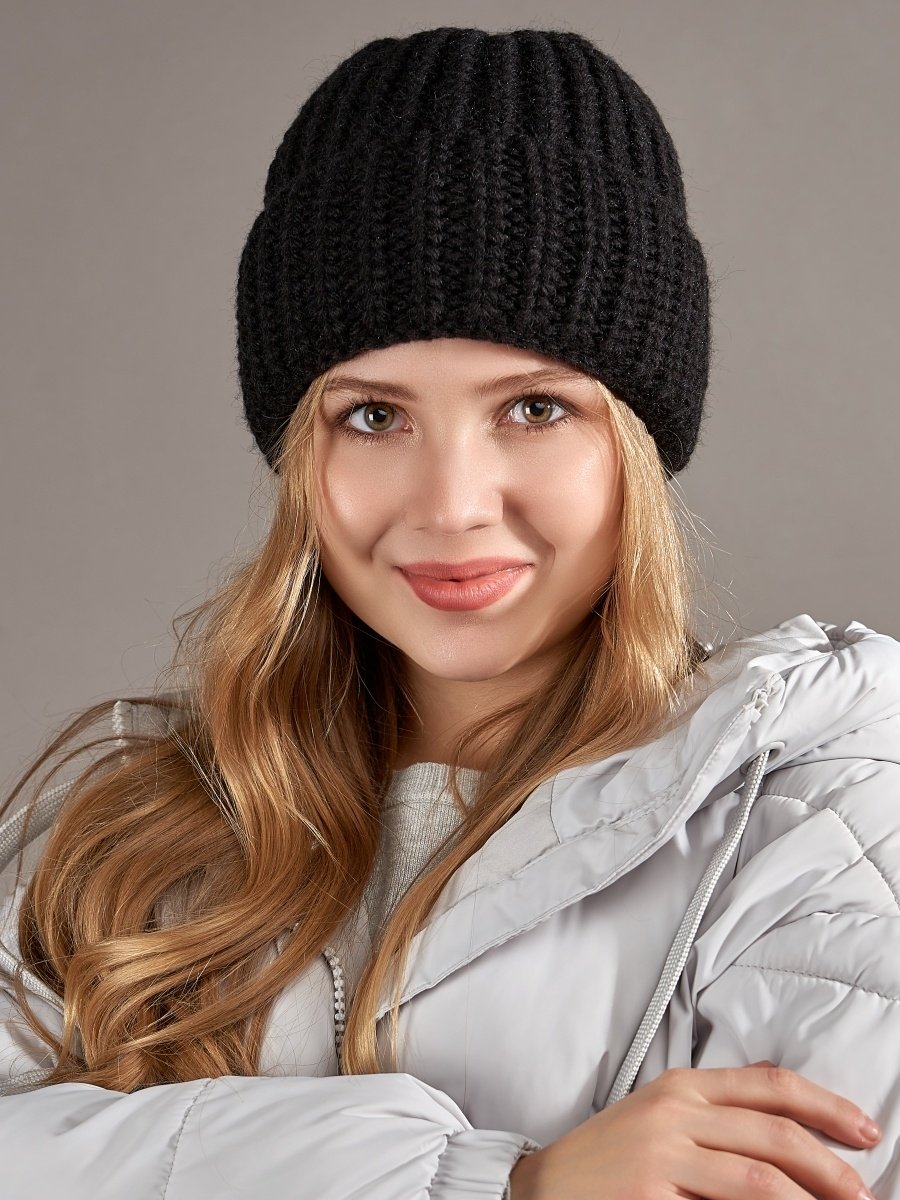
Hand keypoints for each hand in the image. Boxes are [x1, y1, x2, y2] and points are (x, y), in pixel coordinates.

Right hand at [509, 1061, 879, 1198]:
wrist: (545, 1189)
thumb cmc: (608, 1157)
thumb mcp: (660, 1112)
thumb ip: (715, 1108)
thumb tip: (782, 1106)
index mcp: (683, 1086)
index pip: (769, 1084)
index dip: (825, 1106)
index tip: (864, 1131)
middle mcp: (676, 1113)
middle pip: (775, 1134)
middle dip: (832, 1168)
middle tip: (865, 1195)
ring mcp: (663, 1157)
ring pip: (760, 1179)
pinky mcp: (652, 1198)